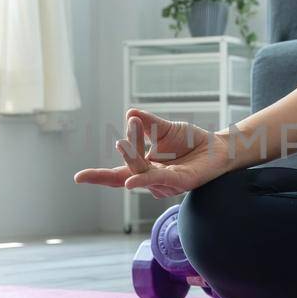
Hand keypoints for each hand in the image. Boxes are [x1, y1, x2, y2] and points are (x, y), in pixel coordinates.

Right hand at [73, 108, 232, 198]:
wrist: (219, 148)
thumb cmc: (192, 142)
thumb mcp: (166, 129)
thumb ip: (148, 123)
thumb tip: (129, 114)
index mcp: (145, 168)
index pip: (117, 174)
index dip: (98, 177)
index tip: (77, 178)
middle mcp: (152, 179)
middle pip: (128, 170)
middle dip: (122, 153)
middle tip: (119, 138)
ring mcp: (166, 183)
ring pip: (142, 172)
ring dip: (132, 157)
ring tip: (122, 142)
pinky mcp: (181, 182)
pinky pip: (160, 181)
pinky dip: (144, 179)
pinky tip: (131, 180)